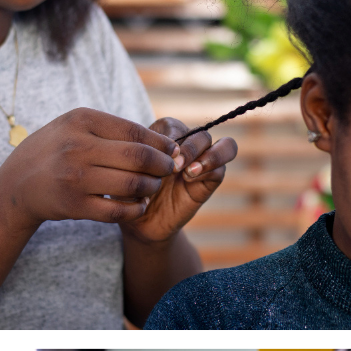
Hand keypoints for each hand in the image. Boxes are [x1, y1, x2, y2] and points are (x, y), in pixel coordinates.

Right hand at [0, 107, 179, 232]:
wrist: (18, 184)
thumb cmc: (54, 150)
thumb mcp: (73, 125)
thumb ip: (109, 128)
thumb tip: (155, 139)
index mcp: (81, 120)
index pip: (134, 131)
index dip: (160, 143)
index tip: (172, 150)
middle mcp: (78, 147)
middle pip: (137, 158)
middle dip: (161, 165)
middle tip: (169, 169)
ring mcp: (76, 179)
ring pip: (131, 185)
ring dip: (150, 187)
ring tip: (153, 186)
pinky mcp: (75, 206)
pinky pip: (117, 210)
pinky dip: (134, 209)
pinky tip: (139, 205)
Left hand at [120, 123, 237, 244]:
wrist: (141, 224)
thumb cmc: (130, 196)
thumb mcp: (126, 176)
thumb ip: (137, 161)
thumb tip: (156, 153)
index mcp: (164, 139)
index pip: (172, 125)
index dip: (168, 135)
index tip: (155, 154)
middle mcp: (187, 147)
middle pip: (201, 133)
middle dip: (188, 147)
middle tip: (173, 166)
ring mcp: (202, 163)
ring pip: (223, 144)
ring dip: (207, 154)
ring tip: (188, 171)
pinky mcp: (210, 181)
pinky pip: (221, 169)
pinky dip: (210, 168)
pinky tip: (191, 178)